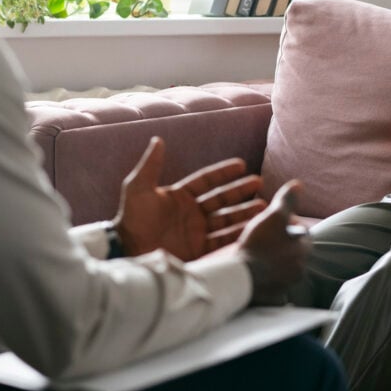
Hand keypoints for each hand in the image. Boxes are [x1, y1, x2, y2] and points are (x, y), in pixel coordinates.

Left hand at [114, 137, 265, 260]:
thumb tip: (158, 140)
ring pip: (226, 219)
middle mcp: (191, 212)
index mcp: (180, 196)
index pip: (206, 180)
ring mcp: (196, 231)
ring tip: (263, 206)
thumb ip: (151, 165)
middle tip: (259, 183)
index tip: (241, 164)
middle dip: (240, 191)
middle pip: (221, 199)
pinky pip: (222, 241)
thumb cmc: (131, 218)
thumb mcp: (138, 188)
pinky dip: (236, 234)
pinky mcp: (198, 250)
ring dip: (243, 212)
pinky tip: (251, 229)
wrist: (128, 250)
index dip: (223, 172)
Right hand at [237, 181, 310, 305]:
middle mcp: (298, 271)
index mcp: (303, 251)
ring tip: (256, 253)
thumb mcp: (273, 217)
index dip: (290, 224)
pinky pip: (270, 287)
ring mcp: (284, 287)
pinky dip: (264, 279)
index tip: (274, 222)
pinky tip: (252, 274)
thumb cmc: (260, 246)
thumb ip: (287, 201)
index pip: (304, 234)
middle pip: (293, 253)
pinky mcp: (270, 300)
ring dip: (272, 261)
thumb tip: (298, 185)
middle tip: (264, 237)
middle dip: (282, 244)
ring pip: (282, 270)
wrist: (242, 280)